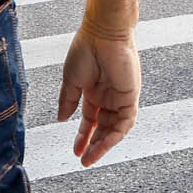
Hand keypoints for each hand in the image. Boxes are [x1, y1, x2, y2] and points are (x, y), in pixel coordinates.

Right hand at [58, 24, 139, 167]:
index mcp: (93, 91)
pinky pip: (126, 121)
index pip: (90, 120)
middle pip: (103, 127)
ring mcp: (120, 96)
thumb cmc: (85, 50)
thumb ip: (67, 101)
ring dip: (104, 144)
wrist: (102, 33)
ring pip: (115, 128)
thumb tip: (61, 120)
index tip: (76, 151)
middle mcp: (108, 96)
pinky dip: (116, 134)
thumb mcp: (71, 81)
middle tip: (84, 160)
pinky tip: (104, 143)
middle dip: (94, 144)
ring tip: (91, 157)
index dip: (83, 136)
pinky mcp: (131, 95)